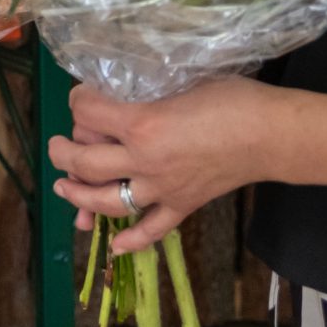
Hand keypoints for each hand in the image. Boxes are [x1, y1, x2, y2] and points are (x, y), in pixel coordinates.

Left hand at [48, 76, 278, 255]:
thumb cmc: (229, 98)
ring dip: (79, 197)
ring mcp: (163, 190)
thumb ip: (146, 88)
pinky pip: (152, 230)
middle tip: (57, 147)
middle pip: (85, 163)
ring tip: (64, 188)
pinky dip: (132, 241)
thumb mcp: (179, 79)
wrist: (270, 134)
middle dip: (63, 154)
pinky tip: (116, 246)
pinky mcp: (183, 207)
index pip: (87, 113)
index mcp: (141, 124)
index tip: (80, 95)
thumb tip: (120, 89)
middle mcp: (144, 161)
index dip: (77, 100)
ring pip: (108, 201)